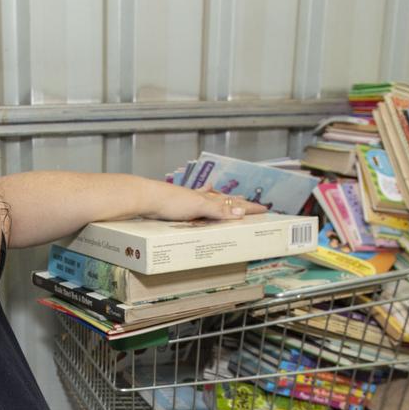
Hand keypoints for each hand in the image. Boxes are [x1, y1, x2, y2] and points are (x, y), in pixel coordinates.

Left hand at [147, 182, 267, 222]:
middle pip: (224, 199)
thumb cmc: (169, 201)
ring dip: (221, 202)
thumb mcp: (198, 207)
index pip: (234, 203)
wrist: (144, 198)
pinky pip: (196, 205)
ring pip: (210, 200)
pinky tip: (199, 199)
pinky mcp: (177, 205)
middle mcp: (200, 197)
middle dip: (237, 202)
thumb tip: (241, 211)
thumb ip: (218, 210)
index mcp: (208, 198)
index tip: (264, 209)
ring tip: (230, 199)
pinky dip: (202, 202)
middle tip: (250, 203)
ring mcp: (189, 200)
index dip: (249, 207)